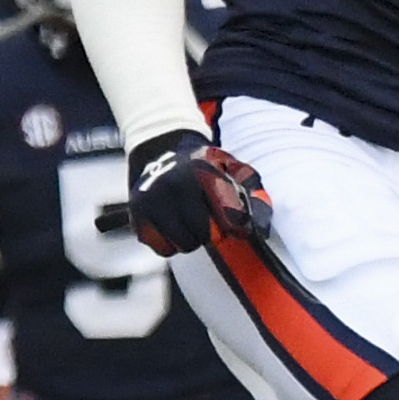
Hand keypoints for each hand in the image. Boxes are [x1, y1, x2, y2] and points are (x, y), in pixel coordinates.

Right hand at [121, 126, 267, 261]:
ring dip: (192, 238)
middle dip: (213, 232)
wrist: (160, 149)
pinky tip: (172, 224)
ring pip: (185, 245)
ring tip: (190, 219)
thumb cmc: (204, 166)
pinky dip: (170, 243)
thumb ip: (252, 192)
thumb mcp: (231, 167)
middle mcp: (174, 185)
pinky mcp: (137, 216)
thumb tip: (261, 228)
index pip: (230, 218)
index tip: (235, 224)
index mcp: (202, 171)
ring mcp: (151, 200)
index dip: (237, 226)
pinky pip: (164, 250)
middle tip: (209, 219)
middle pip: (206, 236)